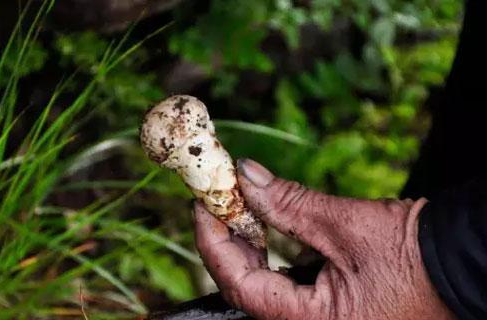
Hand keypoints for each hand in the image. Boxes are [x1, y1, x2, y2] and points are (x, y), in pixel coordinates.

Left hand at [194, 159, 453, 319]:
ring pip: (265, 285)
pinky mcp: (331, 307)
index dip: (213, 242)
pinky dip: (272, 253)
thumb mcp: (346, 225)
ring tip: (237, 208)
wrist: (466, 263)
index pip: (240, 285)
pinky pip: (287, 284)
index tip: (202, 203)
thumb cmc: (418, 253)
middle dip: (228, 240)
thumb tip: (245, 176)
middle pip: (248, 286)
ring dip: (248, 245)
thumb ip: (288, 204)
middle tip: (217, 200)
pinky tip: (265, 228)